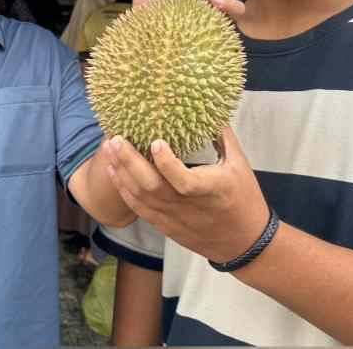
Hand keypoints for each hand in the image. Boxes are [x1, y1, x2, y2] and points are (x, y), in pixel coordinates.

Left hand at [100, 127, 269, 263]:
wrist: (244, 243)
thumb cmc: (245, 200)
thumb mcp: (240, 165)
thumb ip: (224, 137)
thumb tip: (211, 110)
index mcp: (210, 190)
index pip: (183, 180)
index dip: (167, 162)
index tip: (155, 141)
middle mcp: (187, 206)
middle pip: (152, 187)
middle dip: (129, 162)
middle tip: (115, 138)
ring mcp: (173, 218)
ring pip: (140, 198)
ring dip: (121, 173)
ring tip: (108, 150)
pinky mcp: (165, 226)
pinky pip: (139, 209)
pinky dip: (123, 190)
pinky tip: (113, 172)